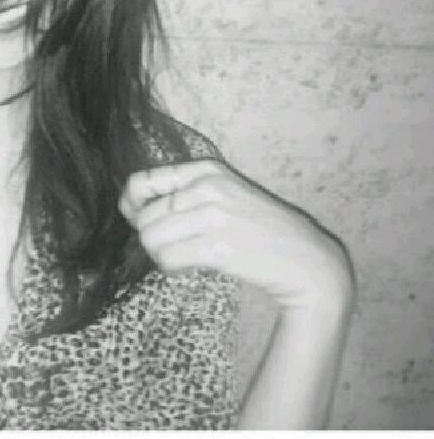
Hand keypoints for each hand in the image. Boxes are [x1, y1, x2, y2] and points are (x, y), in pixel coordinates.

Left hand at [119, 158, 354, 313]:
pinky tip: (191, 267)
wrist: (307, 260)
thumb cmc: (259, 229)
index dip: (131, 205)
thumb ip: (184, 194)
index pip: (142, 181)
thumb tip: (131, 209)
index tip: (137, 219)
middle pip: (143, 217)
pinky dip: (172, 268)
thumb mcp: (224, 194)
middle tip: (175, 247)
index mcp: (206, 170)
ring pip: (151, 239)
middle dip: (151, 238)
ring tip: (184, 257)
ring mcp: (214, 216)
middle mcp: (208, 187)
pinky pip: (167, 259)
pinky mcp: (218, 247)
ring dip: (161, 255)